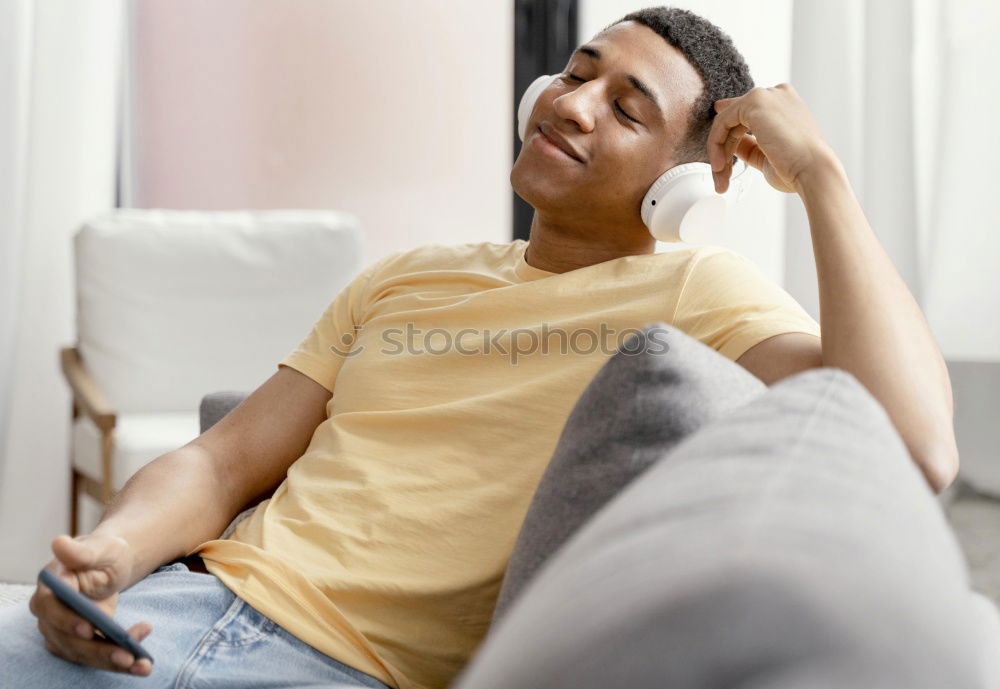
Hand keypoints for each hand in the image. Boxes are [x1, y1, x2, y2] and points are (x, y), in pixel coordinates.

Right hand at [29, 533, 152, 676]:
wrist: (111, 565)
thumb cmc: (105, 553)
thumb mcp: (101, 547)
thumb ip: (82, 551)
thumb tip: (59, 542)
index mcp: (51, 587)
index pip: (51, 608)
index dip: (67, 620)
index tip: (89, 628)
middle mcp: (50, 614)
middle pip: (68, 638)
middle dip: (97, 649)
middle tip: (126, 656)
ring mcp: (62, 631)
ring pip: (82, 653)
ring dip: (110, 661)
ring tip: (140, 664)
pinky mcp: (78, 643)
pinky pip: (95, 656)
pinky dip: (117, 662)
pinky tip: (141, 664)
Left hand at [708, 83, 836, 194]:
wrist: (813, 170)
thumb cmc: (796, 168)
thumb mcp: (765, 154)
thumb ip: (748, 144)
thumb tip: (731, 143)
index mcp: (785, 104)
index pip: (747, 114)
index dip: (727, 132)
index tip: (717, 154)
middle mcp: (776, 94)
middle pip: (735, 119)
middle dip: (723, 150)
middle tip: (720, 177)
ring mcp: (765, 95)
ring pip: (726, 121)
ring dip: (718, 152)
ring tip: (721, 178)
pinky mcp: (755, 101)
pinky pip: (722, 122)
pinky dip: (716, 145)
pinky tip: (720, 166)